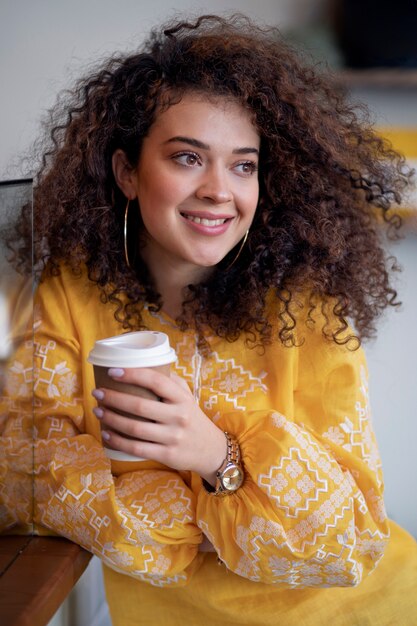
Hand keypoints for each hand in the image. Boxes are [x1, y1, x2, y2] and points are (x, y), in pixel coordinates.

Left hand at [92, 367, 226, 483]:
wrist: (210, 450)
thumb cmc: (191, 417)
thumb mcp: (187, 397)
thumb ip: (170, 382)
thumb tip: (144, 364)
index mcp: (182, 398)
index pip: (156, 381)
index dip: (133, 375)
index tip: (112, 371)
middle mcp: (179, 417)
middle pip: (140, 406)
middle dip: (113, 398)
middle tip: (97, 392)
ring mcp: (173, 437)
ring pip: (134, 428)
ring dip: (111, 419)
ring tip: (97, 410)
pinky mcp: (166, 455)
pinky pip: (136, 448)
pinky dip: (117, 441)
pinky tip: (106, 433)